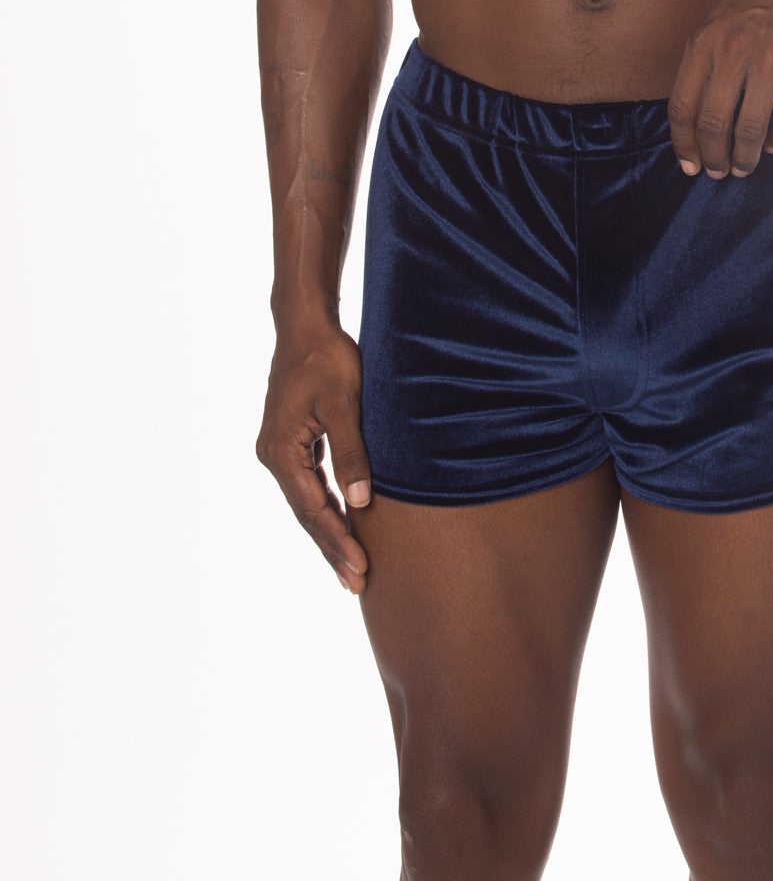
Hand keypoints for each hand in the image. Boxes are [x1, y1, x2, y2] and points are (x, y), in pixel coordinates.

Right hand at [256, 323, 371, 593]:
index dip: (338, 541)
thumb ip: (352, 453)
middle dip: (334, 547)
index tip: (360, 569)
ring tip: (353, 566)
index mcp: (282, 451)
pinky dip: (327, 505)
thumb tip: (361, 502)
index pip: (313, 509)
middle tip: (359, 584)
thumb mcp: (344, 403)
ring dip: (331, 531)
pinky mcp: (292, 441)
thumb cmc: (327, 358)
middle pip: (307, 512)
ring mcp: (280, 450)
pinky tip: (345, 523)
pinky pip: (310, 484)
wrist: (306, 325)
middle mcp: (274, 455)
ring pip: (308, 501)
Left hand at [667, 0, 772, 179]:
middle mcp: (734, 52)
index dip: (684, 144)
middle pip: (714, 125)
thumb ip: (703, 61)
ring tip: (745, 166)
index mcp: (705, 40)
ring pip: (751, 131)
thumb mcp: (716, 18)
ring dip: (746, 158)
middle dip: (713, 158)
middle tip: (718, 171)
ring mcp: (772, 62)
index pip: (683, 107)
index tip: (689, 164)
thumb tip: (692, 116)